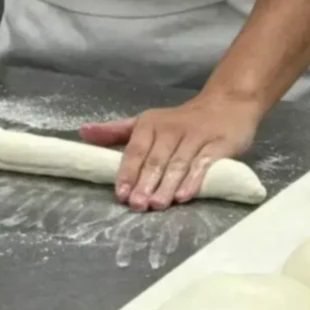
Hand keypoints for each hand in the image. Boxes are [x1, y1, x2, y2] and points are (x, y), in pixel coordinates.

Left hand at [80, 93, 261, 211]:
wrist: (226, 104)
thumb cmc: (180, 121)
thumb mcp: (146, 122)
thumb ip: (116, 132)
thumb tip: (83, 132)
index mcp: (150, 124)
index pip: (135, 150)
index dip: (127, 172)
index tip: (120, 193)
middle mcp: (171, 129)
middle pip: (156, 159)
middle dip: (145, 183)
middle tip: (137, 204)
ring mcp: (195, 137)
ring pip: (178, 164)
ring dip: (166, 185)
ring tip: (157, 205)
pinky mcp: (218, 145)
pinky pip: (204, 164)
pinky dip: (193, 180)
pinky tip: (184, 196)